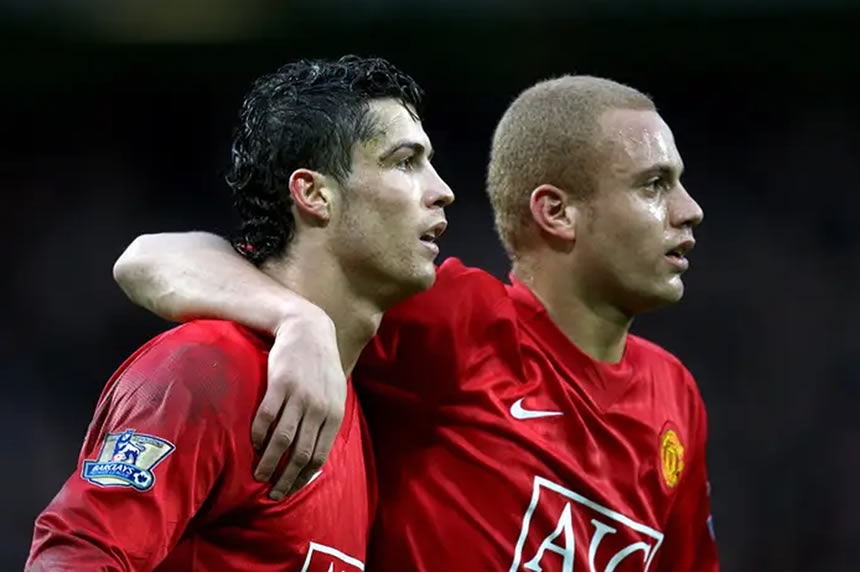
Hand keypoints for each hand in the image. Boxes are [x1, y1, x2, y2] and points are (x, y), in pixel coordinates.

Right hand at [251, 307, 345, 499]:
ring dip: (269, 462)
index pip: (318, 455)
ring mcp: (299, 397)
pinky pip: (266, 417)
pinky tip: (252, 445)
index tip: (290, 491)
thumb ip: (327, 419)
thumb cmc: (320, 365)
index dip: (303, 477)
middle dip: (286, 478)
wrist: (308, 329)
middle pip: (300, 453)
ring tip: (259, 476)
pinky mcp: (279, 384)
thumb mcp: (334, 392)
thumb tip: (317, 452)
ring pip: (281, 440)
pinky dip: (258, 436)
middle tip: (272, 493)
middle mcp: (318, 408)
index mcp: (334, 413)